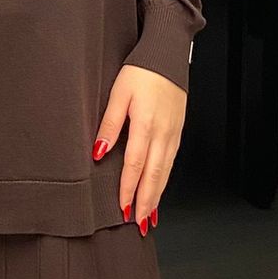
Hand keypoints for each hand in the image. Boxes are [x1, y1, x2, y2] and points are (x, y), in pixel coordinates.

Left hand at [93, 65, 186, 227]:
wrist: (168, 55)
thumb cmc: (141, 72)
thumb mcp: (118, 93)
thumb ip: (109, 124)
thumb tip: (99, 152)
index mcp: (145, 124)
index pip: (135, 164)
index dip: (129, 188)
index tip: (122, 208)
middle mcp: (163, 133)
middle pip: (154, 174)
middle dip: (146, 201)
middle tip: (138, 223)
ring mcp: (173, 133)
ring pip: (165, 171)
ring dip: (157, 195)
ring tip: (149, 215)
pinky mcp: (178, 130)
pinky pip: (171, 161)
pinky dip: (165, 179)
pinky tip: (159, 188)